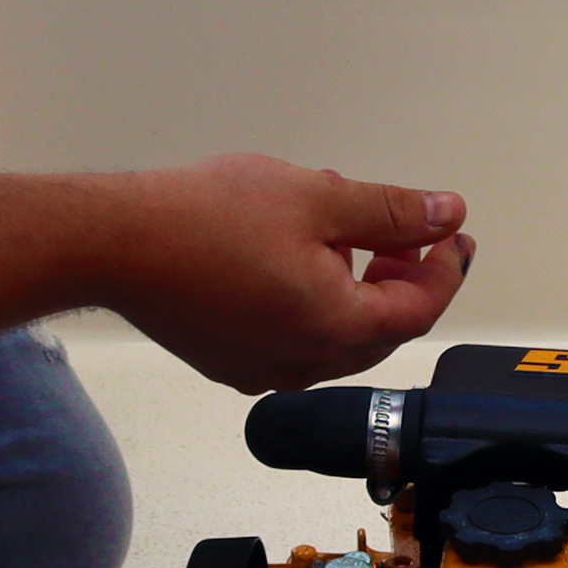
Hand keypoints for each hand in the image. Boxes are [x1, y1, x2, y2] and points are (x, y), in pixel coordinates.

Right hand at [92, 157, 475, 388]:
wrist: (114, 243)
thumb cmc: (205, 218)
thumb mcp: (318, 197)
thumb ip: (391, 212)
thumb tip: (445, 215)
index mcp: (336, 327)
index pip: (419, 308)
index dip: (445, 269)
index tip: (453, 234)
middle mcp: (304, 363)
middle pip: (381, 330)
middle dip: (404, 281)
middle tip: (411, 236)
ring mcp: (263, 370)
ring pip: (338, 338)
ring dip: (358, 292)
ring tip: (349, 238)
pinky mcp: (229, 362)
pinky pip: (295, 341)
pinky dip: (316, 305)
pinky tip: (298, 261)